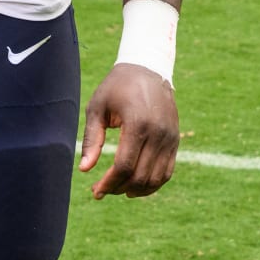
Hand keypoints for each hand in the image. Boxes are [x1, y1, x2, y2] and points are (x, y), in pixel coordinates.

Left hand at [78, 63, 179, 199]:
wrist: (148, 68)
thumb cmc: (117, 87)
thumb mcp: (98, 106)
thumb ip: (92, 138)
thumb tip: (84, 170)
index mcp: (137, 123)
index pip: (124, 166)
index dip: (109, 183)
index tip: (95, 191)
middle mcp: (158, 133)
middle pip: (139, 176)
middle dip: (118, 188)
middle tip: (102, 190)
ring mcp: (170, 137)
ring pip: (155, 179)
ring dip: (136, 190)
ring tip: (118, 189)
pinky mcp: (175, 140)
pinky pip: (167, 172)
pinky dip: (152, 184)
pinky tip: (135, 186)